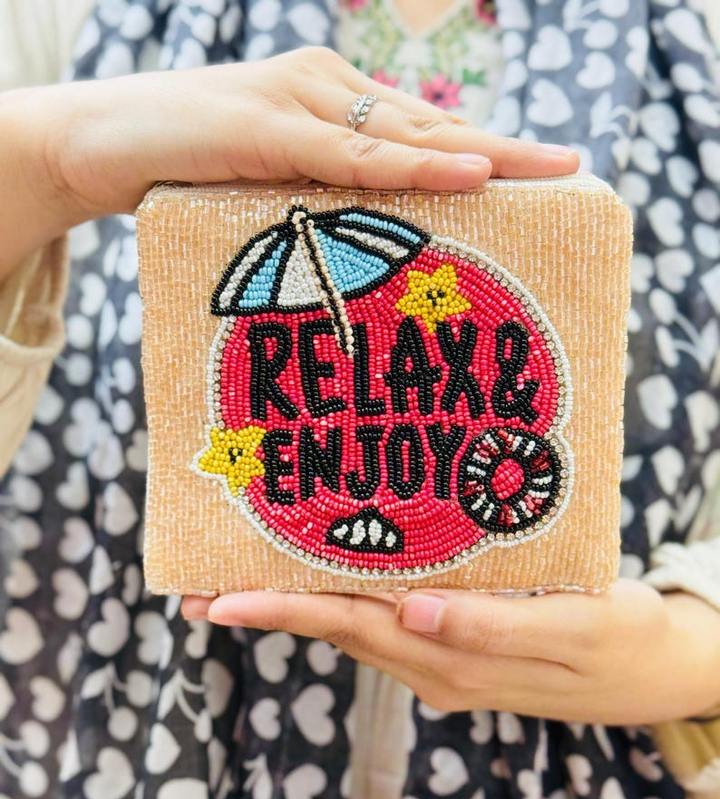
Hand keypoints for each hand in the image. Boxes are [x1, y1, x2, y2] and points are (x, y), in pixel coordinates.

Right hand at [0, 47, 577, 276]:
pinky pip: (350, 153)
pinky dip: (410, 166)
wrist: (99, 144)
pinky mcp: (265, 125)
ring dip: (478, 154)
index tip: (537, 176)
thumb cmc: (184, 175)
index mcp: (330, 105)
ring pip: (404, 133)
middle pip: (429, 125)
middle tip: (572, 168)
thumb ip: (317, 205)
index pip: (418, 131)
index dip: (479, 152)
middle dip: (504, 150)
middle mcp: (325, 90)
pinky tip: (465, 173)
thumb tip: (364, 255)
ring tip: (546, 170)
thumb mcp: (267, 190)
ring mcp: (297, 100)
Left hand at [182, 582, 719, 724]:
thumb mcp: (574, 630)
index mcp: (458, 661)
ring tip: (234, 586)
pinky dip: (341, 602)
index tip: (223, 598)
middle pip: (338, 630)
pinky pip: (382, 626)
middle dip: (267, 611)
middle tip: (196, 592)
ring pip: (354, 630)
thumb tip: (412, 614)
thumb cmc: (622, 639)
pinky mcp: (451, 649)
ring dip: (293, 608)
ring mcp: (440, 662)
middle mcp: (435, 666)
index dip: (287, 610)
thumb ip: (492, 628)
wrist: (651, 670)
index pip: (356, 628)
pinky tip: (318, 581)